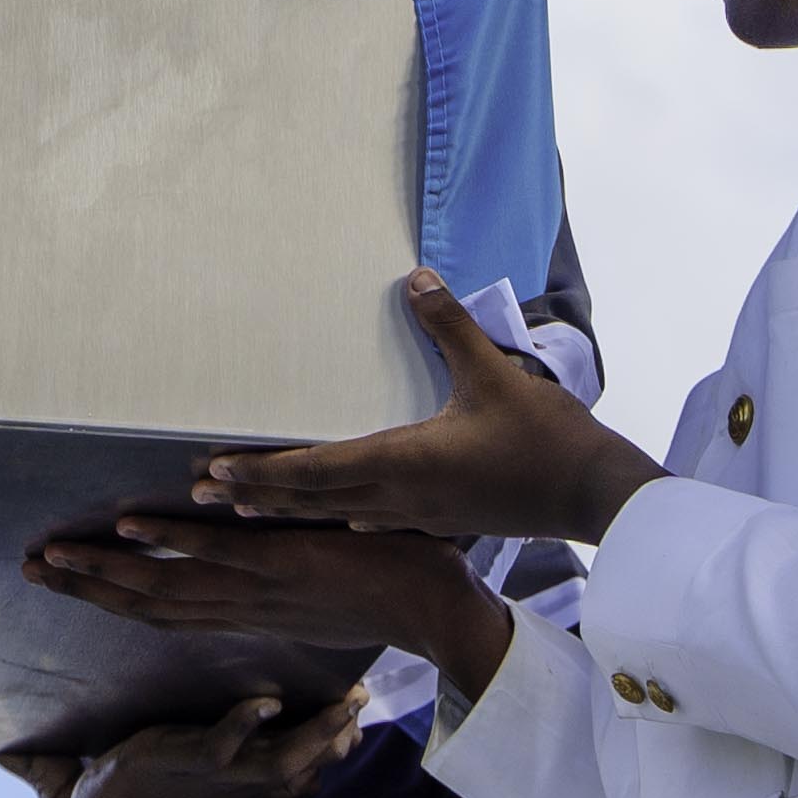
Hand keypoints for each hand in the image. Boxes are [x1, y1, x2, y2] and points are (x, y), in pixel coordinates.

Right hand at [24, 504, 515, 702]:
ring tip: (52, 554)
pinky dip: (172, 540)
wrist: (444, 615)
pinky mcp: (289, 565)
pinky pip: (220, 554)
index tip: (66, 579)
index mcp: (250, 614)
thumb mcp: (326, 591)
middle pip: (146, 605)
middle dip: (85, 588)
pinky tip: (131, 523)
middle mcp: (244, 609)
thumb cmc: (394, 593)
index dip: (111, 596)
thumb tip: (265, 541)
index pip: (167, 609)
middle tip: (29, 568)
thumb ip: (287, 572)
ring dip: (106, 569)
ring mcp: (262, 588)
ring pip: (167, 585)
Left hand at [179, 273, 666, 547]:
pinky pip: (374, 520)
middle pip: (313, 500)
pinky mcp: (444, 519)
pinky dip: (338, 515)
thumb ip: (449, 325)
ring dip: (291, 511)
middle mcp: (401, 496)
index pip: (314, 471)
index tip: (215, 472)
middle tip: (205, 493)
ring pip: (339, 514)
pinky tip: (338, 515)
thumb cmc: (544, 439)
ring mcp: (422, 513)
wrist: (592, 495)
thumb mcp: (494, 372)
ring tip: (250, 509)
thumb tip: (414, 277)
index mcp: (402, 462)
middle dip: (257, 496)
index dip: (261, 472)